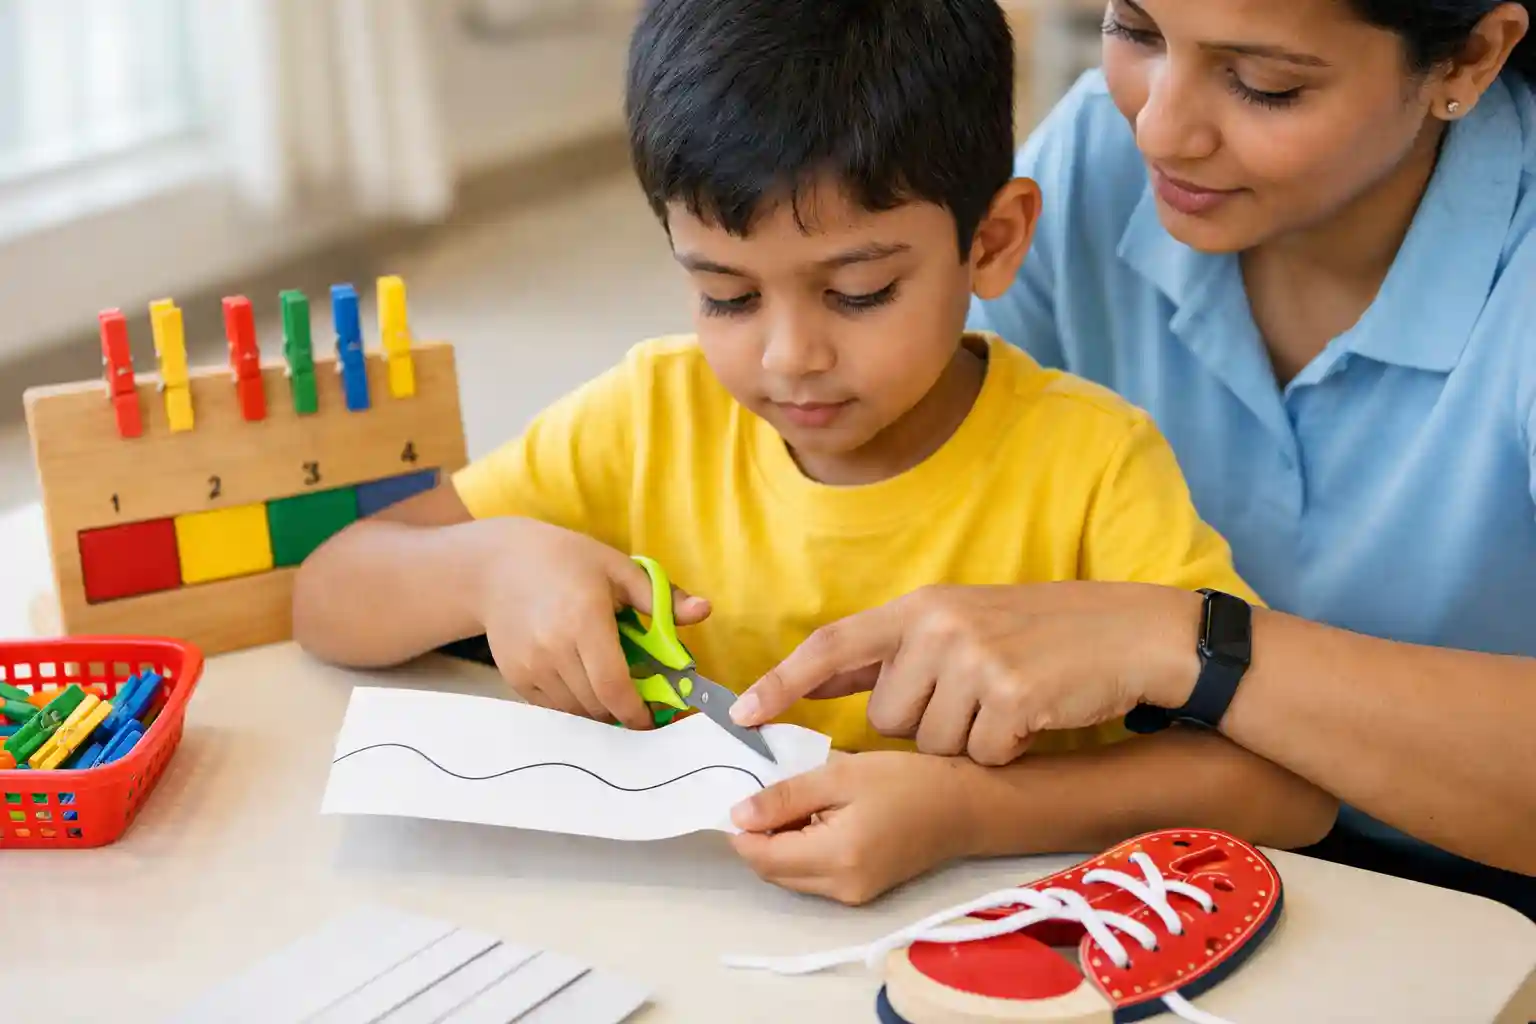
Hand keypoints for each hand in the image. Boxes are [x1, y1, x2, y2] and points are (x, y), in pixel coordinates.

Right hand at [474, 518, 709, 729]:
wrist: (497, 565)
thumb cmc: (565, 560)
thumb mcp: (617, 568)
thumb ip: (661, 597)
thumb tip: (705, 611)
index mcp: (585, 619)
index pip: (616, 686)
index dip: (638, 711)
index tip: (655, 716)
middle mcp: (554, 648)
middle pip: (598, 704)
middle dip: (623, 711)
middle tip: (641, 703)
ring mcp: (530, 666)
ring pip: (576, 711)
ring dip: (600, 709)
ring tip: (612, 690)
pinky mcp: (514, 677)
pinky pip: (552, 708)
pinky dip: (574, 705)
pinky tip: (584, 683)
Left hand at [729, 752, 978, 904]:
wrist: (965, 808)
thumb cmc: (906, 781)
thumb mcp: (841, 775)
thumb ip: (786, 796)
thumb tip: (737, 815)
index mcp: (834, 858)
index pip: (760, 856)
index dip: (740, 829)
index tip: (740, 793)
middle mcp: (839, 889)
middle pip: (771, 871)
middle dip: (759, 836)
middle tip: (770, 792)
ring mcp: (851, 897)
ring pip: (789, 876)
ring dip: (780, 844)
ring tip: (800, 802)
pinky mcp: (861, 893)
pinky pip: (813, 877)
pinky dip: (803, 851)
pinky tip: (819, 820)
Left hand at [731, 582, 1200, 764]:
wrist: (1132, 634)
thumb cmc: (1045, 634)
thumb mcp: (965, 621)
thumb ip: (901, 647)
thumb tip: (826, 675)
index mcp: (921, 605)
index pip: (833, 644)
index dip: (785, 681)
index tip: (746, 714)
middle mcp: (938, 627)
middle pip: (886, 717)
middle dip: (923, 723)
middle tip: (975, 696)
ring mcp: (975, 660)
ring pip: (929, 743)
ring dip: (966, 739)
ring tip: (1006, 702)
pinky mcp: (1011, 697)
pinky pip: (977, 755)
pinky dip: (1003, 750)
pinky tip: (1031, 717)